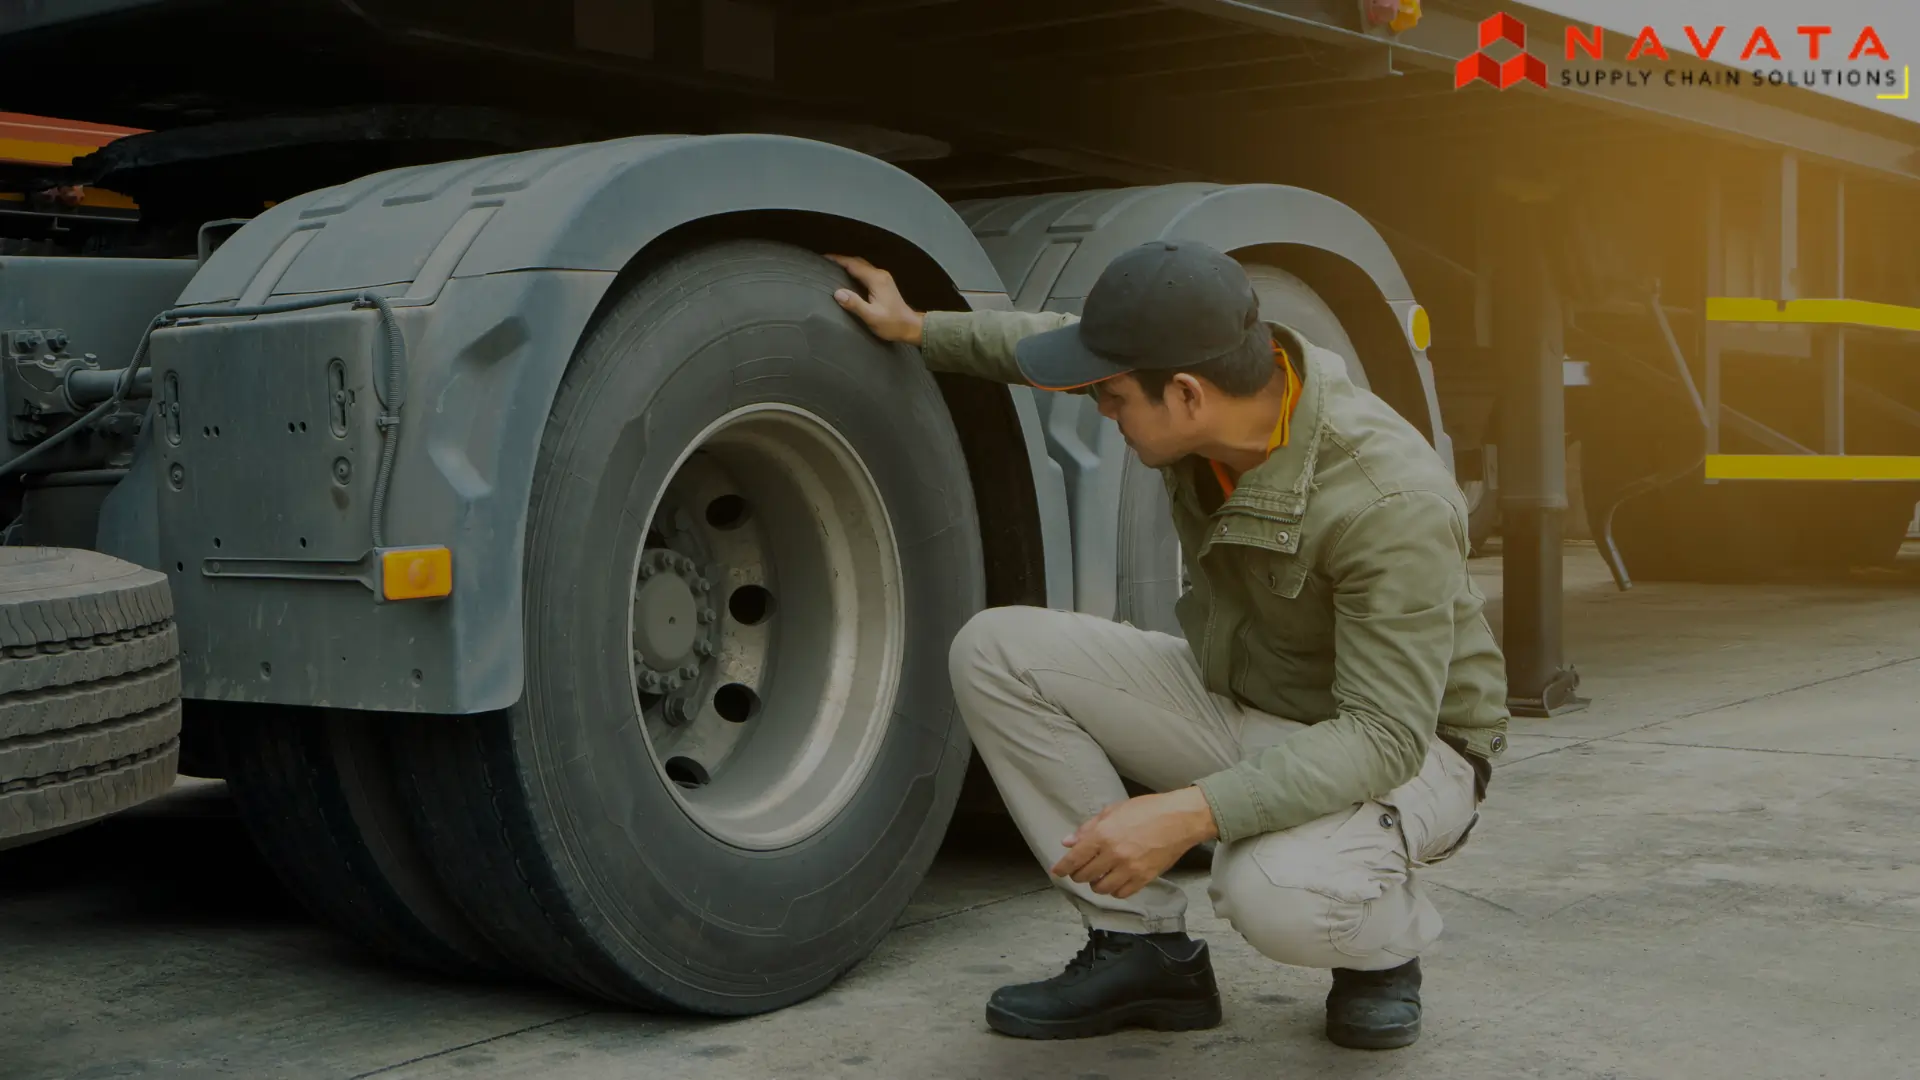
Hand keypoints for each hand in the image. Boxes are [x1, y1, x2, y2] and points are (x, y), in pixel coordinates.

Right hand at [826, 254, 925, 345]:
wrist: (911, 327)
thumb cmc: (892, 324)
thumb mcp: (872, 317)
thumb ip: (855, 304)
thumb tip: (838, 293)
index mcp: (876, 279)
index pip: (853, 264)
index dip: (837, 260)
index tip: (823, 258)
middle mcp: (880, 274)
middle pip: (857, 262)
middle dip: (841, 260)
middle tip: (824, 262)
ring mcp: (883, 278)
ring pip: (861, 266)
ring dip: (847, 265)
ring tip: (832, 268)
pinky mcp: (883, 283)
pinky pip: (865, 272)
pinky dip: (854, 271)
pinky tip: (846, 277)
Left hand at [1050, 788, 1218, 899]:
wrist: (1180, 819)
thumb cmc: (1148, 810)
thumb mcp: (1113, 810)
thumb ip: (1088, 828)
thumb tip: (1068, 841)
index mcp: (1103, 834)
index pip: (1074, 858)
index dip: (1062, 868)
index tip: (1057, 871)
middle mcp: (1114, 854)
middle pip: (1084, 876)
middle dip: (1078, 874)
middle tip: (1081, 869)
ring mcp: (1129, 869)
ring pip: (1101, 889)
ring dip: (1096, 883)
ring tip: (1100, 875)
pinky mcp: (1144, 878)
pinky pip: (1121, 894)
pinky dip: (1115, 890)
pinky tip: (1116, 880)